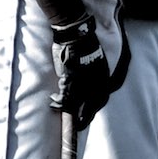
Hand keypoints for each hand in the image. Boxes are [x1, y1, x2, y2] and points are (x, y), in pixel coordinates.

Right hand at [49, 13, 112, 128]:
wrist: (76, 33)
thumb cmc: (82, 45)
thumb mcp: (93, 60)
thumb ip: (91, 74)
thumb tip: (85, 84)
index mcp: (103, 75)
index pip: (102, 96)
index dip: (95, 108)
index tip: (89, 115)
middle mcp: (96, 80)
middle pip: (94, 103)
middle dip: (87, 116)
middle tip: (79, 125)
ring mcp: (84, 79)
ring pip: (78, 101)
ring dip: (70, 110)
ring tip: (64, 116)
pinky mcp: (72, 77)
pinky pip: (66, 94)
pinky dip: (60, 101)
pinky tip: (53, 103)